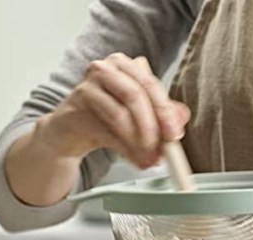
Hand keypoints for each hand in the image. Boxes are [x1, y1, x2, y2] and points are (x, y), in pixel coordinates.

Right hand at [38, 52, 190, 168]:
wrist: (71, 131)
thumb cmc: (106, 119)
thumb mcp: (140, 117)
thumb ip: (162, 115)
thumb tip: (181, 118)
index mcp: (128, 66)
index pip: (151, 85)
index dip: (166, 112)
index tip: (174, 135)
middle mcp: (109, 67)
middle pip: (136, 95)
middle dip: (152, 127)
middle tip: (160, 150)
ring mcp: (90, 82)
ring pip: (121, 113)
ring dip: (137, 142)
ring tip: (146, 159)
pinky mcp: (78, 102)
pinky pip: (105, 128)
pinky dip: (122, 148)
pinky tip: (131, 158)